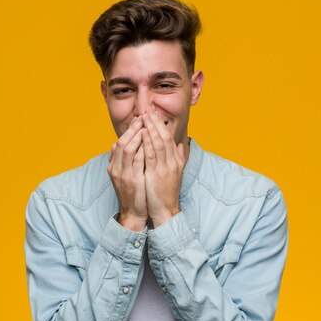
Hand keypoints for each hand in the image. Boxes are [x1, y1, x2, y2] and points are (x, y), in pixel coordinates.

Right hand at [107, 117, 147, 231]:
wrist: (132, 212)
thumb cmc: (131, 192)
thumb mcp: (122, 174)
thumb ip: (118, 159)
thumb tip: (113, 143)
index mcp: (113, 166)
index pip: (120, 142)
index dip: (129, 130)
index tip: (139, 119)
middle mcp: (116, 168)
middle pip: (122, 142)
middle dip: (133, 129)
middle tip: (143, 117)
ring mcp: (123, 174)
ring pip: (128, 149)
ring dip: (137, 136)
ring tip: (146, 125)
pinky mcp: (133, 180)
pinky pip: (137, 161)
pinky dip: (142, 150)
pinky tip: (149, 142)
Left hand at [141, 111, 185, 226]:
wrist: (165, 210)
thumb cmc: (166, 192)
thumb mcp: (174, 173)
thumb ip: (176, 158)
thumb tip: (177, 144)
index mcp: (176, 161)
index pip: (169, 138)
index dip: (161, 125)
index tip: (154, 114)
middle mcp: (172, 162)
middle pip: (165, 137)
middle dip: (156, 122)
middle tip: (149, 109)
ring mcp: (165, 168)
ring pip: (159, 143)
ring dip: (151, 128)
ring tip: (144, 116)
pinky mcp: (157, 174)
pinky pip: (152, 154)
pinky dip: (148, 142)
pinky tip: (143, 133)